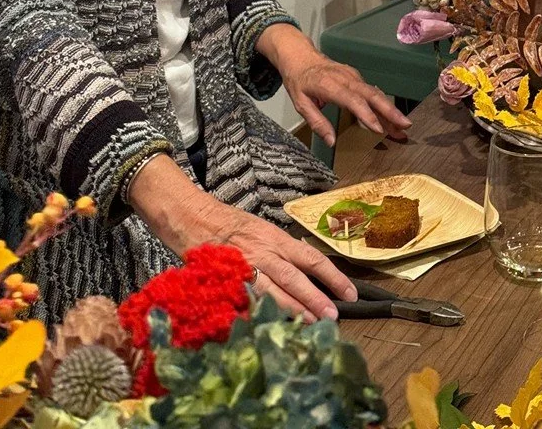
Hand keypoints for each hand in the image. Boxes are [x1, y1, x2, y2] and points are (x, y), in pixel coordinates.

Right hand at [127, 153, 356, 320]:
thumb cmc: (227, 222)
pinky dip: (260, 312)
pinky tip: (271, 325)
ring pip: (273, 290)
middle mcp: (263, 251)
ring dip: (293, 309)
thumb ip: (279, 249)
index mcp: (275, 237)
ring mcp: (244, 266)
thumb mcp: (260, 229)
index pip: (311, 257)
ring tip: (311, 324)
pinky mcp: (226, 278)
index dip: (332, 276)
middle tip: (334, 317)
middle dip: (316, 298)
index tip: (350, 292)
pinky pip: (246, 299)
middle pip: (295, 277)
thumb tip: (303, 271)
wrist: (192, 215)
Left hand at [257, 23, 410, 147]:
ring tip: (402, 128)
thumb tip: (331, 141)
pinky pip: (372, 91)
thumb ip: (317, 122)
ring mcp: (353, 76)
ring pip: (376, 93)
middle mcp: (345, 78)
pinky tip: (391, 118)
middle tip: (404, 126)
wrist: (300, 56)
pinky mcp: (357, 77)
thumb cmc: (299, 80)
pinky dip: (383, 105)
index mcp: (329, 85)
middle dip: (390, 111)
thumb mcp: (300, 103)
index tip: (379, 129)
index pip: (352, 100)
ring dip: (390, 110)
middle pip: (371, 94)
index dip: (366, 115)